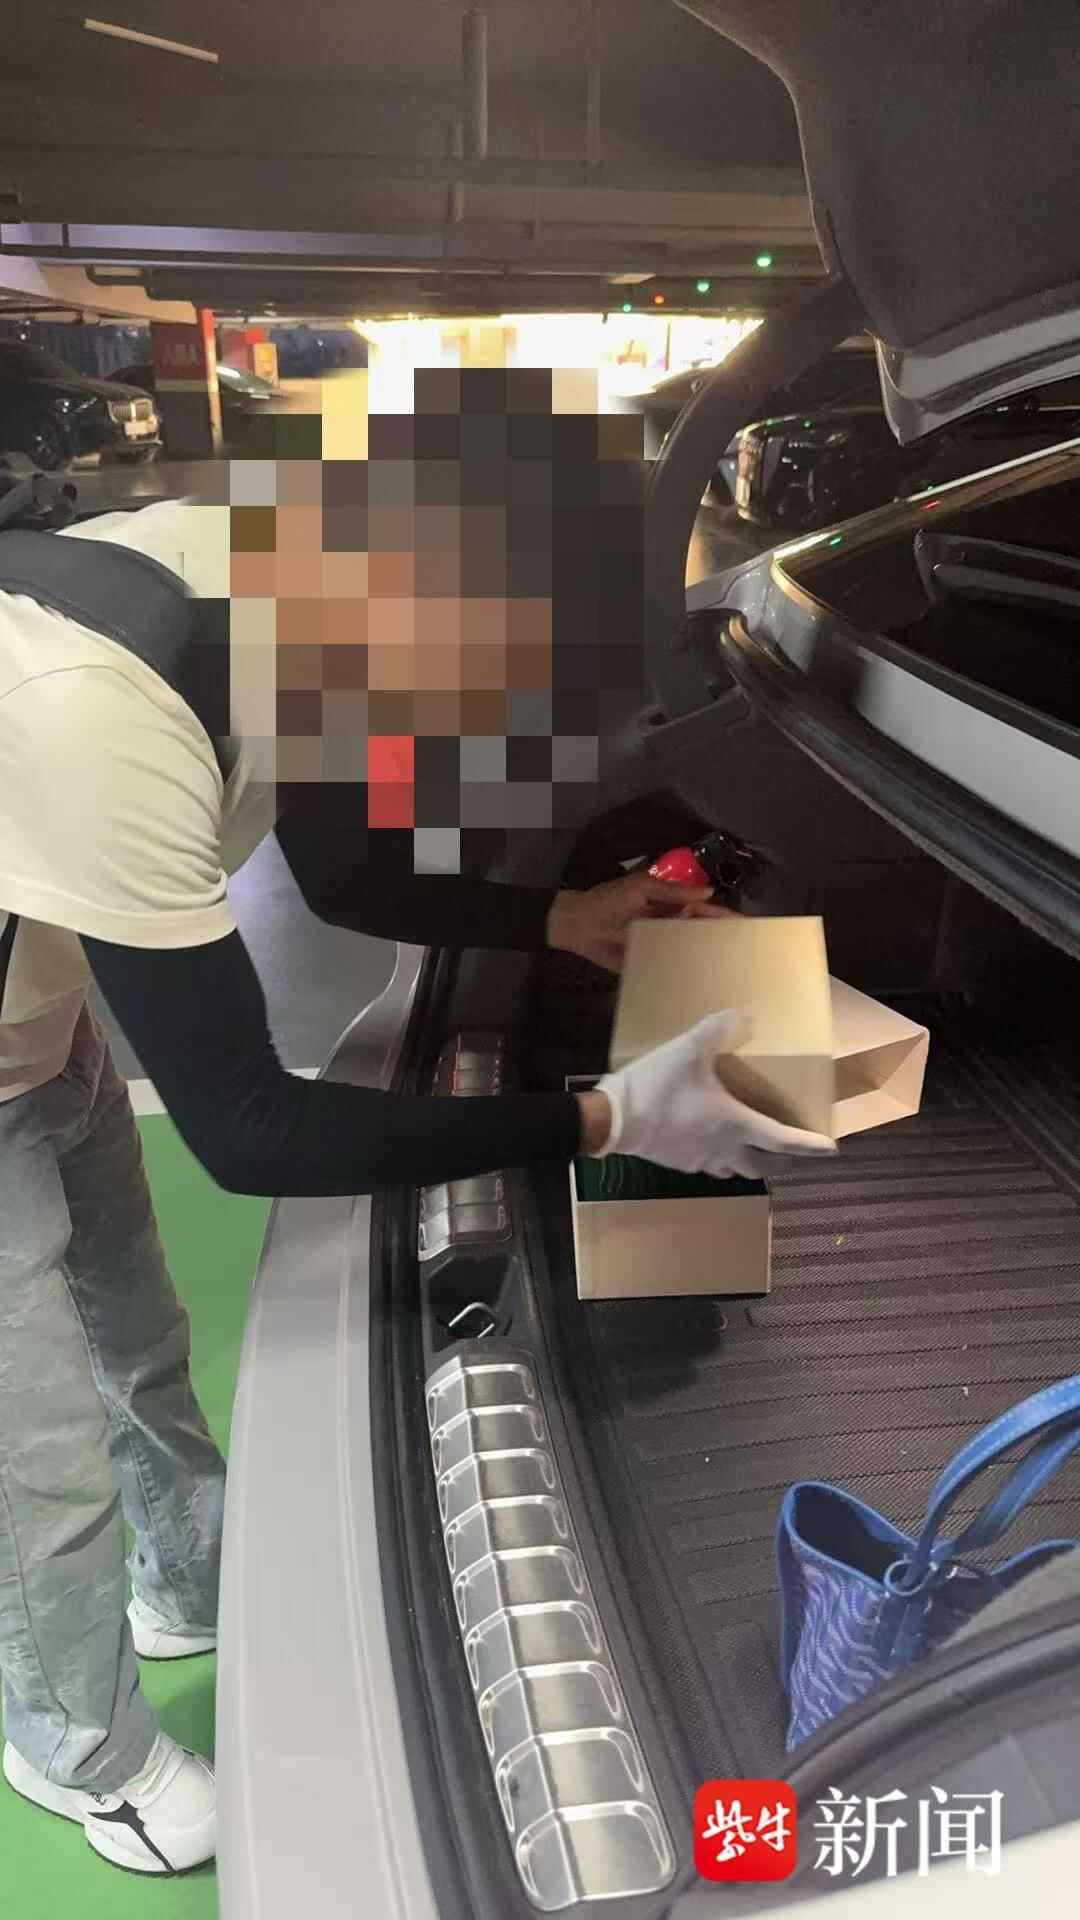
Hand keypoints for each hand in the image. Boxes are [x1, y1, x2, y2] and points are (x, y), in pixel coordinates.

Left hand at [546, 872, 733, 974]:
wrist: (579, 925)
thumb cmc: (609, 900)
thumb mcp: (641, 889)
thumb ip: (673, 891)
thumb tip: (708, 891)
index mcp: (671, 905)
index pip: (704, 910)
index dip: (724, 916)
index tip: (746, 924)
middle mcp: (670, 926)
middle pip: (702, 933)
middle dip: (722, 940)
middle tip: (745, 952)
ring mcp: (660, 946)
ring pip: (689, 953)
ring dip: (706, 960)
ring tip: (730, 972)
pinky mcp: (649, 964)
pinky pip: (668, 970)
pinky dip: (682, 976)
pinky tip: (699, 986)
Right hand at [591, 1009, 836, 1178]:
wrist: (613, 1120)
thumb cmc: (656, 1086)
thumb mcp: (687, 1050)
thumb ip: (715, 1030)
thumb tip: (739, 1014)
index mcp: (735, 1123)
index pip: (783, 1141)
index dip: (810, 1146)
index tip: (831, 1150)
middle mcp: (723, 1147)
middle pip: (762, 1165)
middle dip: (778, 1159)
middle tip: (786, 1147)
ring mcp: (700, 1159)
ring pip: (735, 1169)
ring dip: (748, 1159)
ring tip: (750, 1144)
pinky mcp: (679, 1162)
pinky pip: (708, 1164)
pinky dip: (718, 1156)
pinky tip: (708, 1139)